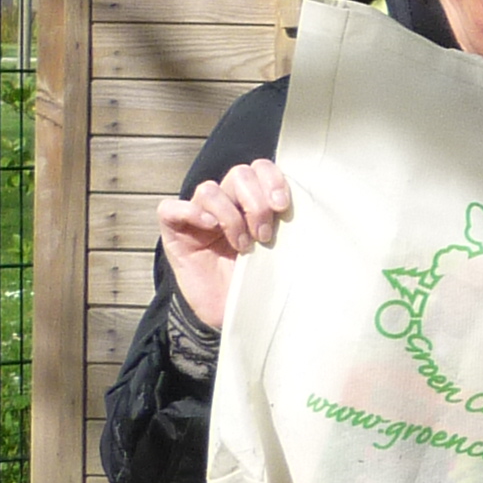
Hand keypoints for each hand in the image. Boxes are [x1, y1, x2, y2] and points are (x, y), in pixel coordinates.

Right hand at [154, 157, 291, 331]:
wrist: (232, 313)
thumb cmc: (258, 281)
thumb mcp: (280, 250)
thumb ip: (286, 225)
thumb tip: (311, 208)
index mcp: (252, 201)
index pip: (260, 169)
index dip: (273, 180)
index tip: (282, 207)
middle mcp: (225, 202)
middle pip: (239, 174)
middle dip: (256, 203)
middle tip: (264, 235)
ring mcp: (198, 215)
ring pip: (210, 189)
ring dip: (230, 216)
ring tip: (242, 245)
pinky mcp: (174, 231)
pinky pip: (171, 208)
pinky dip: (191, 212)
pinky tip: (209, 228)